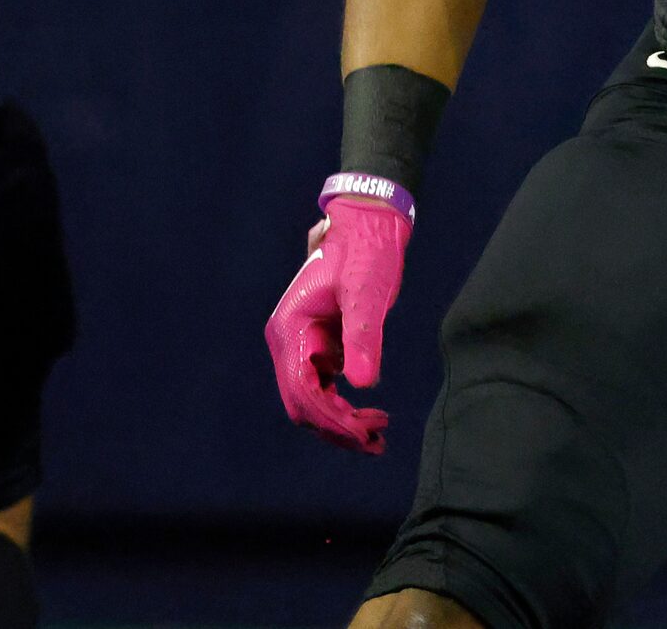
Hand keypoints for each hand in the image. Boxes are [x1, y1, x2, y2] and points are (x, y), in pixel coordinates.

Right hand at [264, 195, 413, 452]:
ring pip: (311, 401)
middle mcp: (287, 340)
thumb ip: (363, 336)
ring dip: (340, 422)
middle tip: (377, 442)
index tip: (364, 434)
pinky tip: (370, 416)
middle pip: (303, 404)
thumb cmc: (367, 253)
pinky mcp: (316, 345)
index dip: (332, 419)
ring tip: (379, 435)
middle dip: (337, 428)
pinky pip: (322, 388)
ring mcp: (299, 344)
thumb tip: (362, 384)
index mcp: (290, 329)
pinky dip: (343, 407)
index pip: (303, 391)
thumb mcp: (368, 292)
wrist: (368, 225)